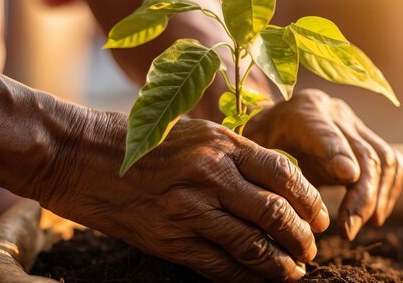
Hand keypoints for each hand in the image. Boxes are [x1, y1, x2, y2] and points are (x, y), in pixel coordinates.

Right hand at [34, 114, 329, 282]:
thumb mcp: (193, 133)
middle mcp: (211, 173)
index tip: (321, 216)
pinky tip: (259, 279)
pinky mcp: (169, 238)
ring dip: (280, 262)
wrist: (81, 156)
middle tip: (311, 248)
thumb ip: (234, 153)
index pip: (284, 173)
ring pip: (252, 243)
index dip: (310, 199)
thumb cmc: (140, 142)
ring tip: (294, 270)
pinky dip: (246, 275)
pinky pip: (219, 264)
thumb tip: (275, 179)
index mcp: (221, 143)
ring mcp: (190, 207)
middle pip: (275, 211)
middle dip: (302, 236)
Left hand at [244, 89, 402, 240]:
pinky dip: (388, 191)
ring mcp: (353, 122)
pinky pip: (391, 162)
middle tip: (347, 231)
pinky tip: (373, 216)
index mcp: (301, 111)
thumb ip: (263, 168)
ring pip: (383, 159)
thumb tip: (275, 204)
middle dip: (361, 196)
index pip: (323, 132)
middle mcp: (333, 112)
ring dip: (377, 198)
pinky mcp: (366, 136)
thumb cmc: (256, 143)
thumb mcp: (252, 150)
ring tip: (359, 227)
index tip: (347, 176)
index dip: (336, 152)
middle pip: (362, 152)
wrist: (269, 122)